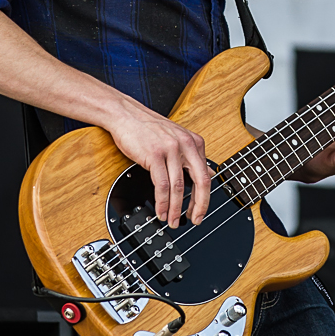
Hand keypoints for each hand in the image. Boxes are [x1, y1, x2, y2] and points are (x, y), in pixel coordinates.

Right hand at [108, 101, 210, 228]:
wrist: (126, 114)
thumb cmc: (148, 127)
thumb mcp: (177, 138)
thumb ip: (192, 155)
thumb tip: (208, 173)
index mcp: (194, 142)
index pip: (206, 175)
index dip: (205, 197)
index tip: (200, 211)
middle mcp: (186, 144)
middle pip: (200, 181)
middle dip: (198, 206)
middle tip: (194, 220)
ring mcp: (171, 149)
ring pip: (179, 186)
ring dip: (175, 208)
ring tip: (172, 220)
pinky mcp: (155, 154)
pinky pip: (162, 184)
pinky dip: (162, 202)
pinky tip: (160, 210)